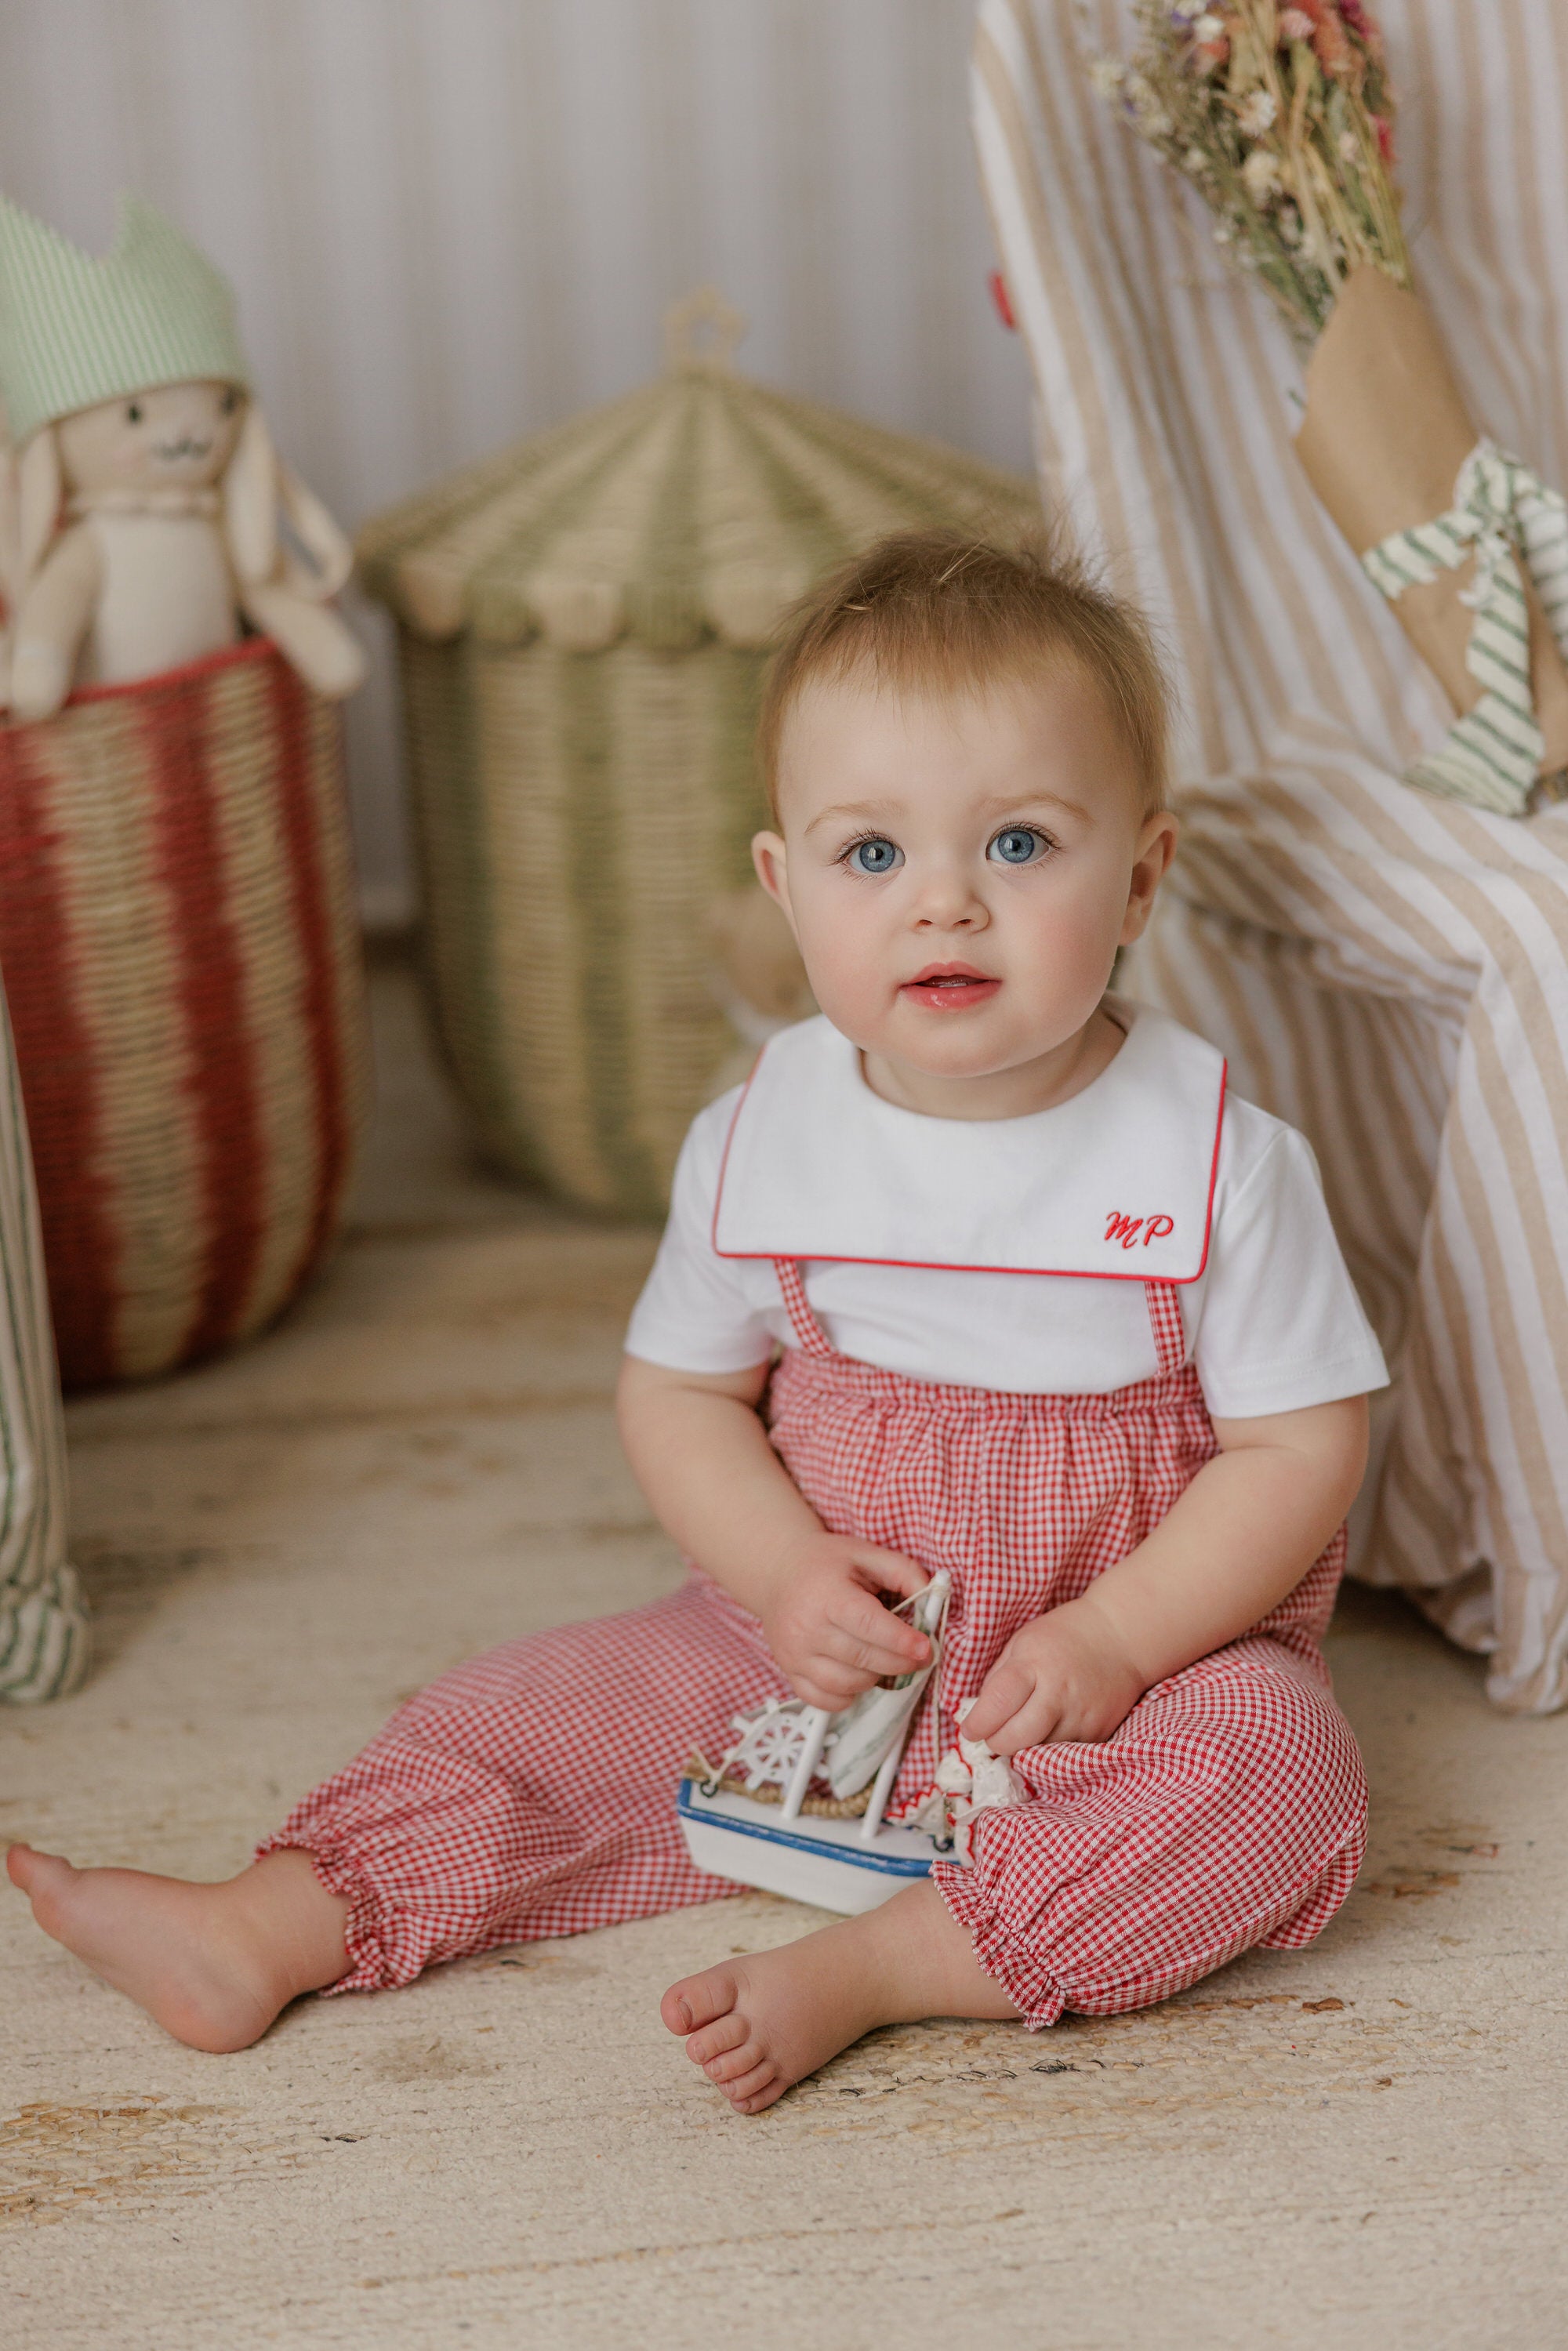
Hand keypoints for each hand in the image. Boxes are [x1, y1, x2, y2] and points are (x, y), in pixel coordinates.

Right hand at [757, 1533, 933, 1710]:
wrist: (777, 1570)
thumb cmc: (826, 1562)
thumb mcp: (866, 1553)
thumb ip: (903, 1571)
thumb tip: (934, 1598)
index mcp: (827, 1594)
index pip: (867, 1624)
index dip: (900, 1640)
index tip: (926, 1648)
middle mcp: (806, 1626)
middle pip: (862, 1658)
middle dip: (899, 1662)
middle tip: (920, 1657)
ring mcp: (794, 1653)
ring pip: (846, 1684)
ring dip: (875, 1678)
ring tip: (884, 1660)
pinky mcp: (789, 1670)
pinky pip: (823, 1700)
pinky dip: (848, 1696)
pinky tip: (859, 1676)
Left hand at [961, 1595, 1146, 1754]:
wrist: (1121, 1637)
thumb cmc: (1062, 1636)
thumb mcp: (1021, 1642)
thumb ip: (997, 1679)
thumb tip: (978, 1717)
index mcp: (1033, 1663)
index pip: (997, 1703)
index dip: (977, 1724)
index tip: (970, 1730)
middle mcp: (1059, 1692)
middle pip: (1018, 1738)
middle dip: (998, 1743)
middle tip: (994, 1734)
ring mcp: (1082, 1716)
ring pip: (1040, 1751)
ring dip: (1025, 1747)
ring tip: (1025, 1726)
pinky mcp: (1100, 1732)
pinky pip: (1064, 1752)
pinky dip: (1050, 1747)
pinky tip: (1051, 1727)